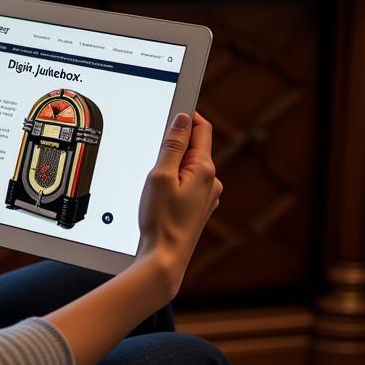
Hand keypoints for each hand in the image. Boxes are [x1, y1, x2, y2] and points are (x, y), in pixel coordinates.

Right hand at [136, 111, 221, 299]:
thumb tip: (183, 119)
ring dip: (173, 162)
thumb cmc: (160, 220)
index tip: (175, 106)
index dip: (188, 114)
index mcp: (204, 169)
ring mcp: (207, 196)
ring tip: (153, 176)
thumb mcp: (160, 175)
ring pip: (190, 166)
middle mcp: (211, 181)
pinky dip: (175, 179)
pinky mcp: (198, 207)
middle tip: (154, 144)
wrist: (164, 258)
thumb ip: (172, 145)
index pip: (202, 129)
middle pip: (195, 146)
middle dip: (175, 141)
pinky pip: (188, 182)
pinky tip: (159, 192)